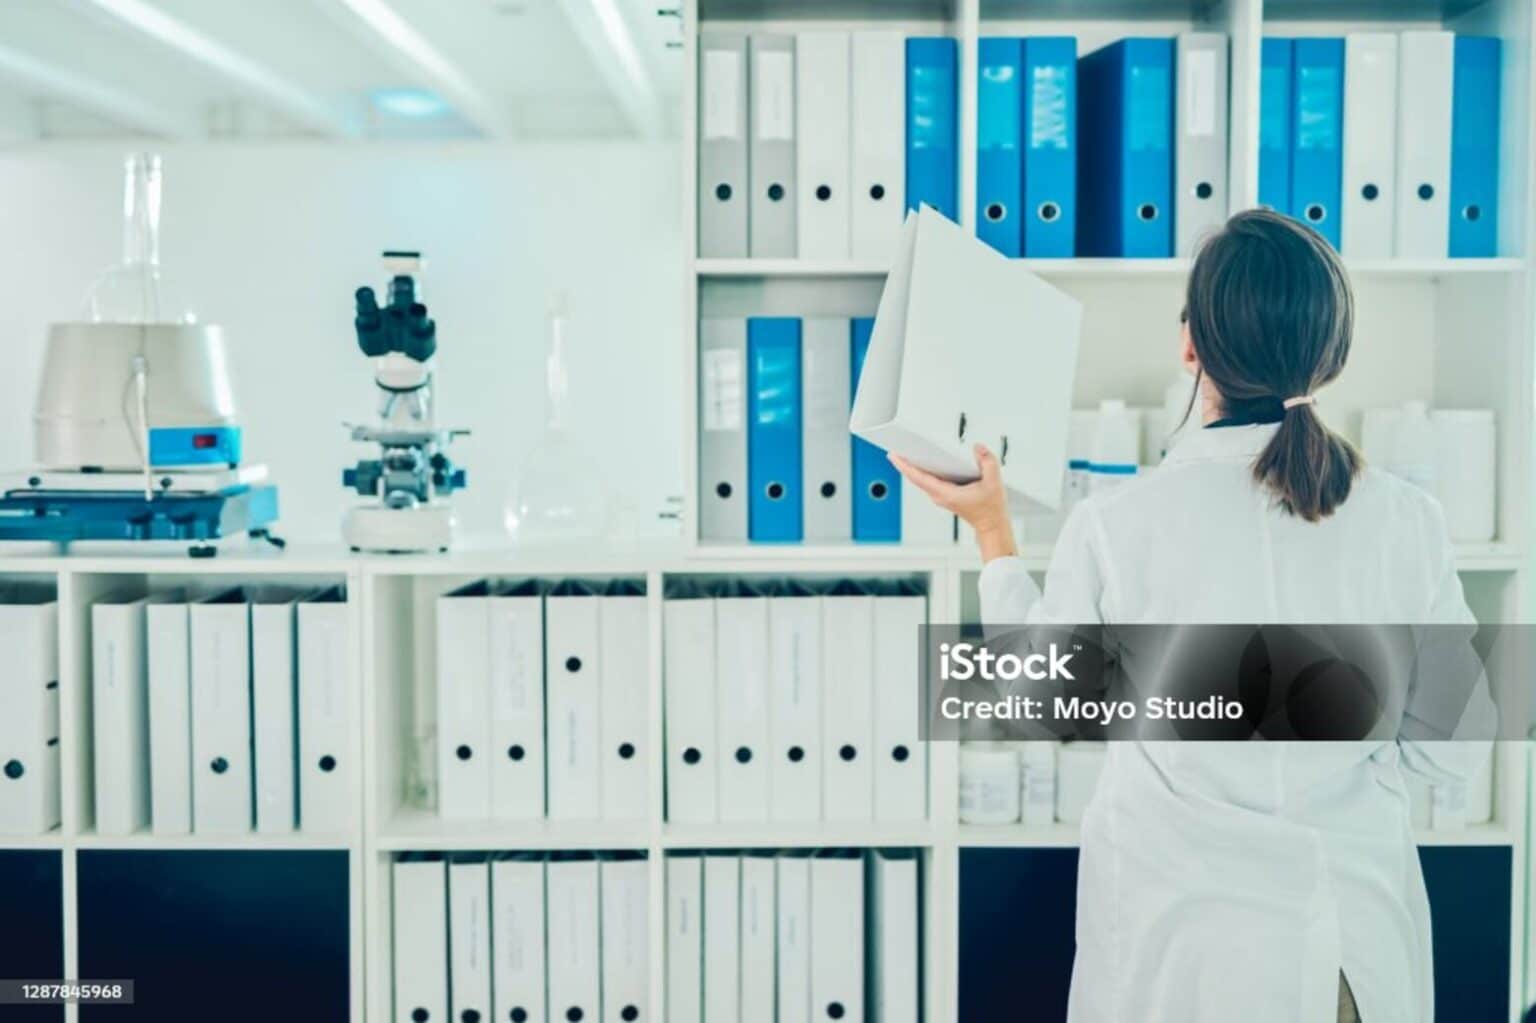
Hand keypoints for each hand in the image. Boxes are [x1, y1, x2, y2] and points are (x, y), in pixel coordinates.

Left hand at [889, 445, 1017, 561]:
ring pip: (921, 480)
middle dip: (904, 463)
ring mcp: (941, 497)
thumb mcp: (994, 482)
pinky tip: (923, 462)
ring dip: (912, 467)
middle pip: (916, 478)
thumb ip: (988, 462)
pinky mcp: (945, 495)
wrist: (992, 525)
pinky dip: (923, 471)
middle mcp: (940, 496)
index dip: (904, 466)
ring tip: (905, 451)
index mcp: (946, 494)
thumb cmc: (990, 510)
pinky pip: (929, 482)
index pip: (919, 478)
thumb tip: (978, 448)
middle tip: (895, 448)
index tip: (894, 456)